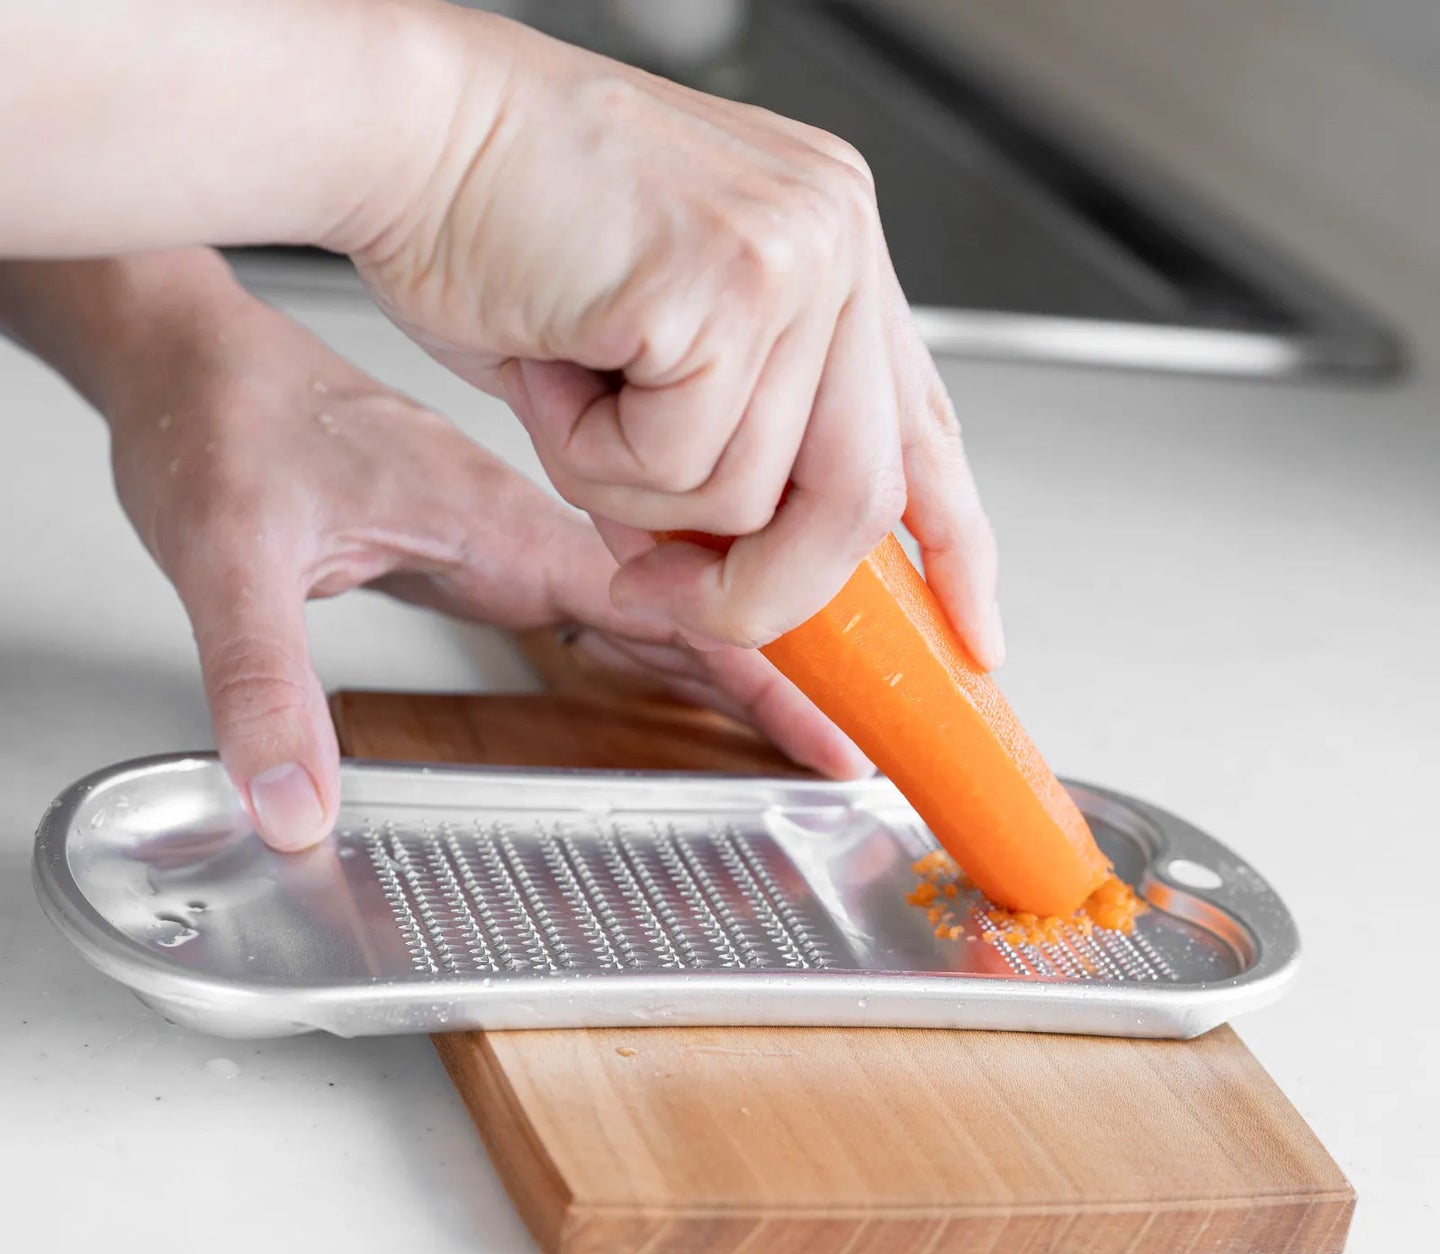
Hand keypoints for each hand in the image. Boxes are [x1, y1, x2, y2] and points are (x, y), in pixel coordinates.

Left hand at [102, 273, 869, 849]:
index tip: (825, 723)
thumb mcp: (230, 554)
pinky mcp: (490, 542)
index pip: (663, 607)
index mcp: (500, 520)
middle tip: (849, 733)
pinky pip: (611, 598)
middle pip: (689, 604)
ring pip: (660, 599)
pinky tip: (690, 666)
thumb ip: (265, 681)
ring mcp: (518, 531)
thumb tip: (294, 808)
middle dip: (778, 669)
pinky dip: (666, 637)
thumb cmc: (220, 422)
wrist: (191, 357)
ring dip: (734, 649)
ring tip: (807, 707)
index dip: (752, 670)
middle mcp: (529, 523)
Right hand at [354, 7, 1001, 664]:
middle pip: (864, 497)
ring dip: (635, 493)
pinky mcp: (725, 279)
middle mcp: (837, 241)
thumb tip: (745, 581)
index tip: (970, 630)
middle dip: (765, 588)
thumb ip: (727, 452)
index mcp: (833, 250)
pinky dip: (595, 457)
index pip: (926, 428)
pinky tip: (561, 362)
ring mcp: (795, 253)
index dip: (953, 544)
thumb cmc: (509, 231)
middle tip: (676, 593)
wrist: (405, 125)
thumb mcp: (657, 353)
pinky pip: (678, 464)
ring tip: (579, 388)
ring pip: (752, 496)